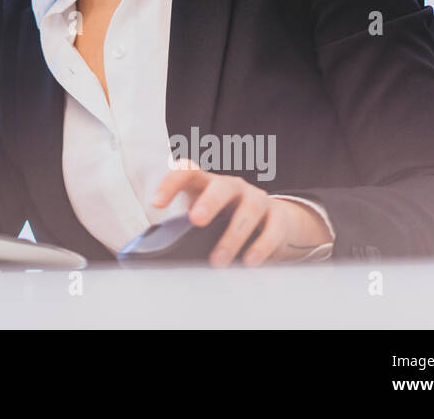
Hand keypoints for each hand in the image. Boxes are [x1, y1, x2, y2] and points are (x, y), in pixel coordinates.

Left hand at [151, 158, 331, 266]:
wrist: (269, 220)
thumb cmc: (223, 220)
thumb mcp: (201, 218)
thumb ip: (181, 227)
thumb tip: (157, 247)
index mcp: (206, 182)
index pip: (186, 172)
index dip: (170, 184)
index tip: (156, 204)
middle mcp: (232, 186)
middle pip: (221, 187)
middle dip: (209, 202)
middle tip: (195, 221)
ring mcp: (256, 198)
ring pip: (249, 210)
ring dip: (232, 236)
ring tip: (218, 260)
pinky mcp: (277, 215)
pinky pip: (272, 228)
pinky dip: (261, 245)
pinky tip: (249, 261)